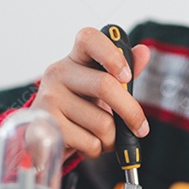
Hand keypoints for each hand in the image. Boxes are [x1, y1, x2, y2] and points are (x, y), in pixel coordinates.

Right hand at [31, 27, 151, 159]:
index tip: (126, 76)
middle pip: (105, 85)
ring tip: (102, 137)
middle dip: (131, 112)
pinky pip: (91, 142)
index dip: (112, 55)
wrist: (44, 137)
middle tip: (141, 128)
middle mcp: (58, 73)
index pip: (89, 39)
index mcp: (74, 58)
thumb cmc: (78, 108)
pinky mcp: (48, 126)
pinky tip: (87, 144)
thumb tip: (144, 52)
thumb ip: (123, 71)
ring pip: (102, 122)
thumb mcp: (100, 88)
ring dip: (111, 138)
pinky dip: (97, 150)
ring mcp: (50, 98)